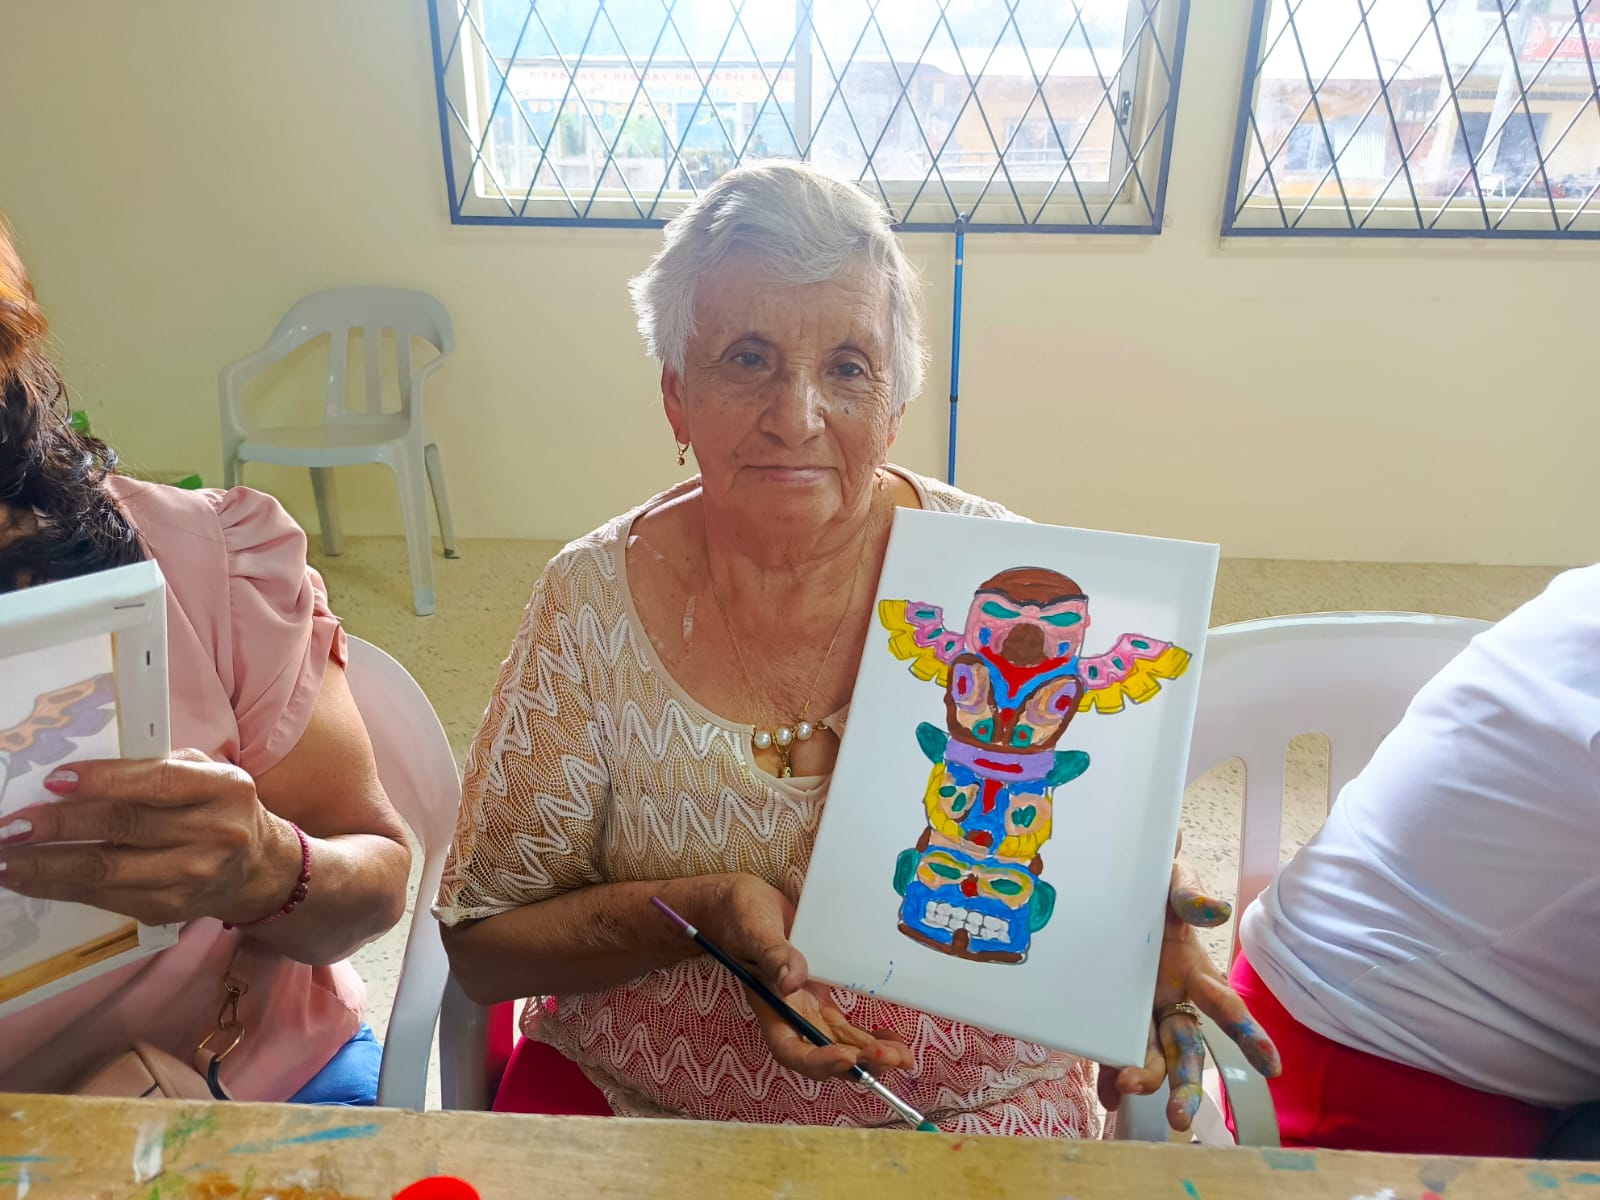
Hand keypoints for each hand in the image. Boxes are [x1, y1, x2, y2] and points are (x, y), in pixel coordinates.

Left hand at [0, 750, 302, 926]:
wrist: (255, 867)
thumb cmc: (218, 807)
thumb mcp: (203, 773)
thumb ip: (153, 768)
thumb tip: (75, 779)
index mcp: (223, 789)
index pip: (158, 783)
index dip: (104, 781)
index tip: (55, 780)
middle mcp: (212, 834)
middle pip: (123, 827)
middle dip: (58, 826)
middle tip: (12, 825)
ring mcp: (190, 877)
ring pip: (105, 870)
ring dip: (45, 866)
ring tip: (5, 859)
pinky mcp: (167, 908)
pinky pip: (102, 897)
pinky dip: (59, 888)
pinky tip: (30, 878)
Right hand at [694, 873, 913, 1081]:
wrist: (740, 904)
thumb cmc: (739, 916)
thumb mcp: (754, 930)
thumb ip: (773, 955)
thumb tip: (791, 982)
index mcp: (770, 1007)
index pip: (791, 1049)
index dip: (819, 1061)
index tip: (847, 1057)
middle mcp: (790, 1015)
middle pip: (825, 1054)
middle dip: (859, 1064)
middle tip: (892, 1060)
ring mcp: (807, 1007)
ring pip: (842, 1044)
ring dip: (872, 1056)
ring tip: (904, 1058)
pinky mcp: (821, 995)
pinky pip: (847, 1025)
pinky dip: (870, 1036)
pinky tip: (893, 1040)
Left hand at [1096, 857, 1281, 1131]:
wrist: (1107, 891)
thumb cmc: (1153, 889)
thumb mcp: (1170, 881)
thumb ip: (1189, 894)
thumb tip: (1217, 910)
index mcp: (1195, 972)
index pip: (1226, 1007)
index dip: (1249, 1036)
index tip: (1272, 1068)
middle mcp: (1174, 1000)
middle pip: (1187, 1049)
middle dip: (1188, 1085)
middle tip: (1181, 1116)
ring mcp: (1144, 1013)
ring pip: (1154, 1058)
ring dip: (1147, 1080)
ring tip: (1129, 1089)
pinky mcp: (1114, 1018)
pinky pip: (1116, 1052)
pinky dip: (1113, 1077)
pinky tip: (1109, 1096)